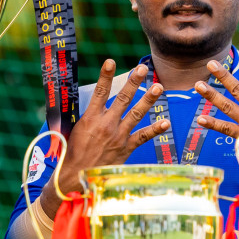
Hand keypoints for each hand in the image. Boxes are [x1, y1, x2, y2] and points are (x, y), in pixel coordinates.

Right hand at [41, 60, 168, 214]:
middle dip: (133, 82)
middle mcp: (105, 124)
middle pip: (122, 98)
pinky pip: (142, 137)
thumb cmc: (73, 153)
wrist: (75, 176)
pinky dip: (154, 129)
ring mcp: (117, 136)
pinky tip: (165, 122)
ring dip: (148, 99)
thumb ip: (88, 116)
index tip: (110, 61)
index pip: (99, 92)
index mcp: (90, 118)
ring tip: (158, 87)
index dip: (105, 76)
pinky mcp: (125, 148)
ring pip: (136, 113)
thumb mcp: (75, 130)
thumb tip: (95, 103)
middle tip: (142, 69)